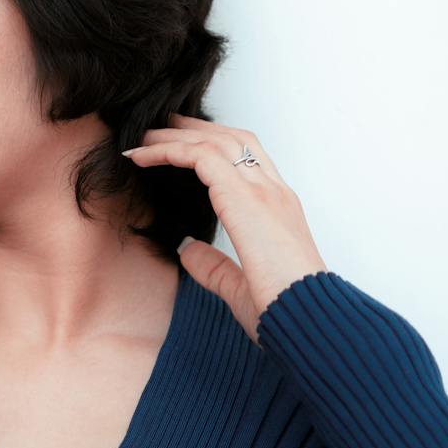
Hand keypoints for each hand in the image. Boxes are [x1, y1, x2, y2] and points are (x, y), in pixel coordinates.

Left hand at [123, 112, 328, 344]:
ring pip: (214, 142)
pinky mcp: (244, 198)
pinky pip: (200, 157)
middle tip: (160, 129)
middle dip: (194, 130)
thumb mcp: (239, 287)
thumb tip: (188, 249)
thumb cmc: (283, 311)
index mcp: (279, 210)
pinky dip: (168, 151)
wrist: (305, 318)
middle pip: (232, 139)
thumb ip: (214, 266)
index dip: (213, 146)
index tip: (183, 146)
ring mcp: (262, 191)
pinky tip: (142, 157)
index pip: (248, 159)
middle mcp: (274, 192)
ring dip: (175, 136)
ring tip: (143, 139)